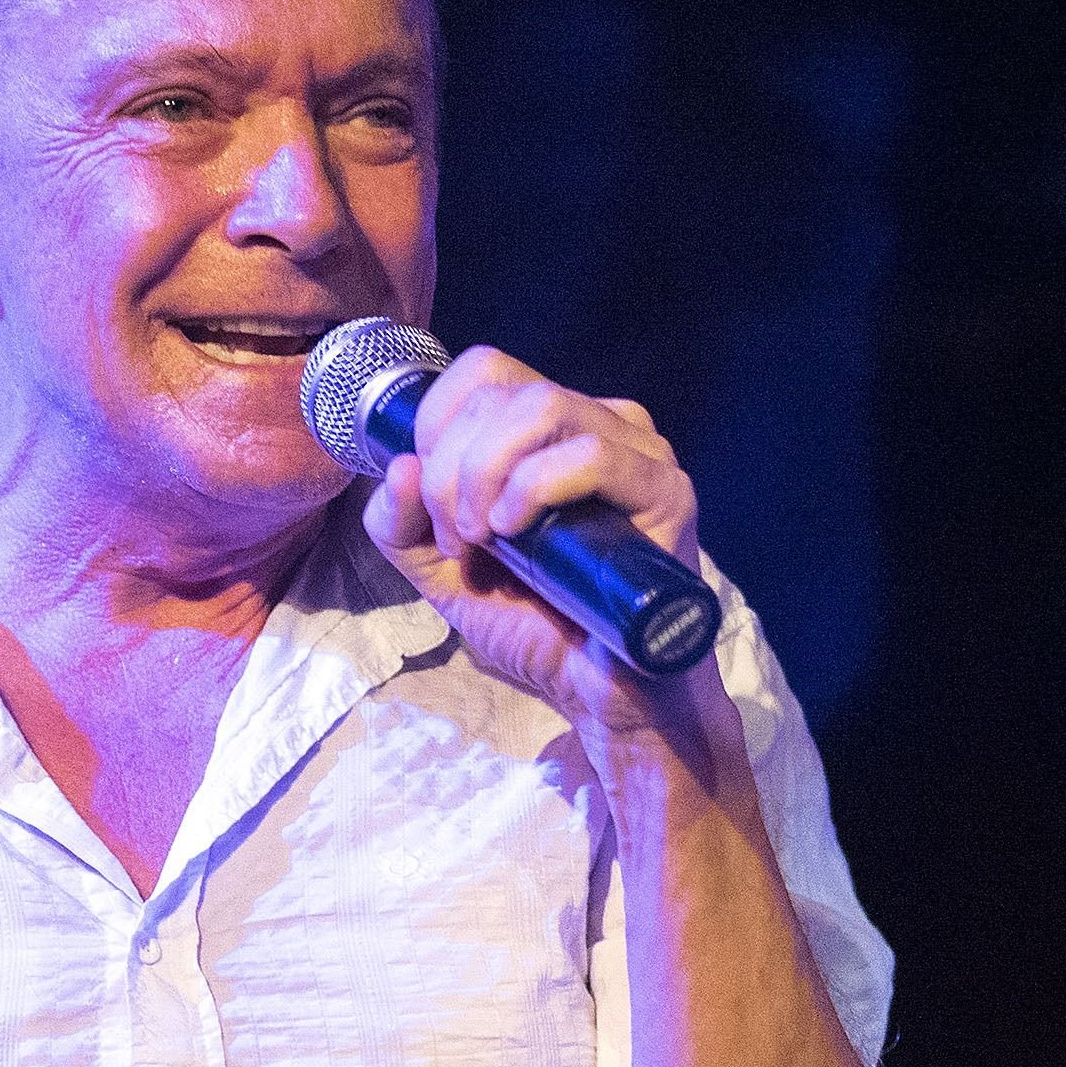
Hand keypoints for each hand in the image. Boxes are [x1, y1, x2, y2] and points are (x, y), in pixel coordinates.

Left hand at [359, 344, 709, 737]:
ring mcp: (637, 452)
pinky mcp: (666, 492)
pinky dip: (535, 488)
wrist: (599, 693)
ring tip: (484, 539)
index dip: (435, 426)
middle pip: (500, 390)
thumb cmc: (533, 623)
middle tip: (458, 539)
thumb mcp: (439, 571)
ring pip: (542, 405)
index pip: (482, 372)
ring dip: (485, 473)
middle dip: (451, 466)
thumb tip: (400, 465)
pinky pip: (593, 454)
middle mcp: (597, 423)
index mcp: (547, 428)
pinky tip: (517, 534)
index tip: (431, 505)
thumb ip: (399, 523)